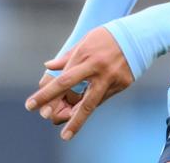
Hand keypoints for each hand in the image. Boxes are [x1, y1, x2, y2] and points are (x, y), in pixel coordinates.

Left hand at [25, 26, 133, 140]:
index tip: (31, 104)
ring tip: (67, 134)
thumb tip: (48, 66)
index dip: (46, 93)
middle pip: (75, 92)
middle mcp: (97, 69)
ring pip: (91, 103)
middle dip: (57, 107)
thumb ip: (67, 56)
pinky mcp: (121, 85)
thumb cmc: (107, 36)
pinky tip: (82, 111)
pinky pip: (102, 98)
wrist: (138, 36)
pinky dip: (91, 103)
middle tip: (47, 121)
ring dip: (77, 119)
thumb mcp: (86, 41)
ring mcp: (111, 78)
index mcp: (86, 56)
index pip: (62, 79)